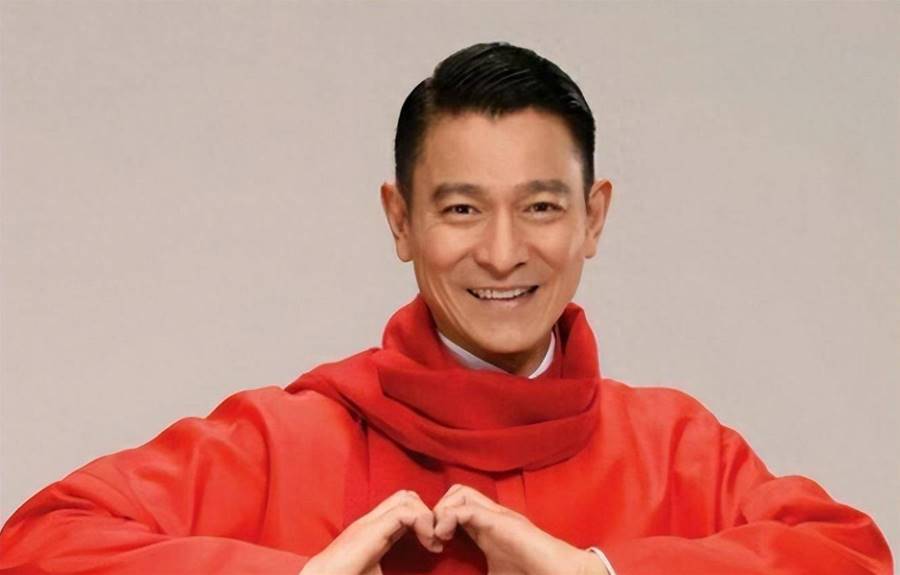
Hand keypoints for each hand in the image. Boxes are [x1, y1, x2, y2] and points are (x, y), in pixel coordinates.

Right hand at [299, 489, 441, 574]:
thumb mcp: (377, 573)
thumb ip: (394, 569)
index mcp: (374, 531)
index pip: (404, 507)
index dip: (424, 520)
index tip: (436, 546)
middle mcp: (372, 521)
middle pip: (407, 496)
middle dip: (428, 513)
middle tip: (437, 540)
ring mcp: (370, 522)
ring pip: (407, 497)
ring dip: (427, 516)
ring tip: (433, 542)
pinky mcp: (371, 530)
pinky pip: (404, 512)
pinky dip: (422, 522)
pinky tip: (427, 542)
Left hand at [432, 484, 608, 574]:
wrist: (560, 573)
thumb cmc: (530, 574)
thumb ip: (477, 573)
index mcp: (486, 527)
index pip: (456, 505)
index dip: (438, 520)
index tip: (433, 546)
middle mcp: (491, 515)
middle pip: (456, 491)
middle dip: (437, 510)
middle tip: (432, 539)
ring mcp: (497, 515)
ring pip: (460, 492)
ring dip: (441, 512)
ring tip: (438, 537)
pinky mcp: (500, 521)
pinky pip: (465, 508)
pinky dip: (448, 518)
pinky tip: (444, 538)